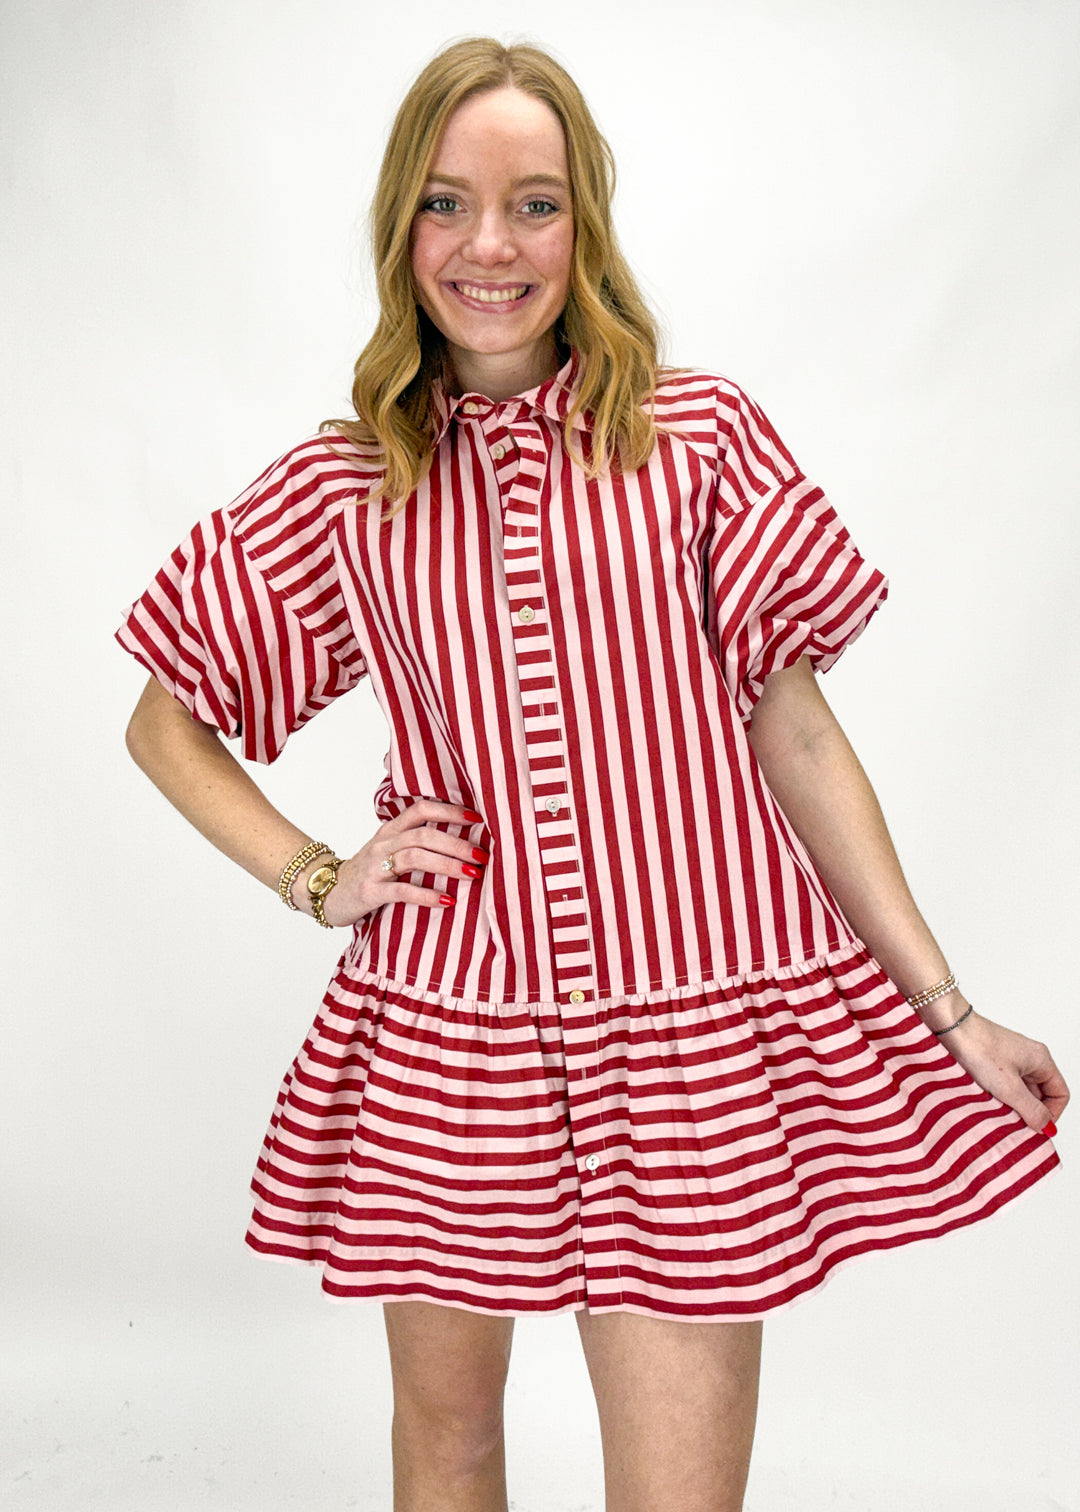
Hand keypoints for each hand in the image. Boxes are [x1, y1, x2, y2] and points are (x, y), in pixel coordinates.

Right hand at [319, 798, 486, 926]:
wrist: (326, 891)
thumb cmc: (368, 872)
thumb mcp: (389, 850)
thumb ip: (416, 842)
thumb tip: (462, 841)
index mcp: (390, 830)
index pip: (421, 810)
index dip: (449, 811)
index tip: (477, 819)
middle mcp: (383, 844)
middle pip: (423, 834)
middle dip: (456, 843)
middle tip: (482, 855)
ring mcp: (375, 867)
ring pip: (414, 857)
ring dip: (447, 864)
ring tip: (472, 874)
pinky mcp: (370, 892)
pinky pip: (402, 891)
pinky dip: (427, 894)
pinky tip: (447, 900)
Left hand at [933, 1006, 1068, 1132]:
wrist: (949, 1026)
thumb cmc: (979, 1049)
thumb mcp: (1009, 1088)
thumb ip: (1031, 1110)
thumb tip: (1047, 1127)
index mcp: (1041, 1060)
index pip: (1060, 1093)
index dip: (1052, 1113)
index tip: (1036, 1127)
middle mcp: (1029, 1057)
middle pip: (1041, 1094)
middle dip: (1030, 1111)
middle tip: (1015, 1125)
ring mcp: (1010, 1058)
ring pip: (1021, 1090)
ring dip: (1012, 1104)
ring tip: (997, 1112)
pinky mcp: (993, 1060)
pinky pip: (1004, 1084)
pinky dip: (999, 1095)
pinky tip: (986, 1101)